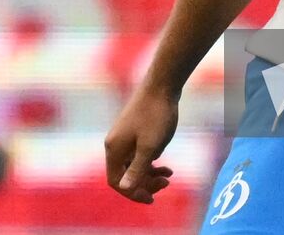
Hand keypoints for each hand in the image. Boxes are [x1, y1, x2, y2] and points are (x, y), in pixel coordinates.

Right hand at [104, 87, 177, 204]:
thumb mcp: (150, 147)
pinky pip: (138, 154)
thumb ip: (137, 169)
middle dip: (144, 184)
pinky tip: (166, 165)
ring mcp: (124, 137)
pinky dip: (151, 162)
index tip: (151, 198)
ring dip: (149, 174)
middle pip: (124, 175)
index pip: (116, 181)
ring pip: (133, 165)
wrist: (162, 85)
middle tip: (166, 184)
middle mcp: (115, 144)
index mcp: (114, 149)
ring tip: (169, 176)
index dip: (132, 193)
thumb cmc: (156, 116)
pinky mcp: (134, 131)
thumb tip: (124, 189)